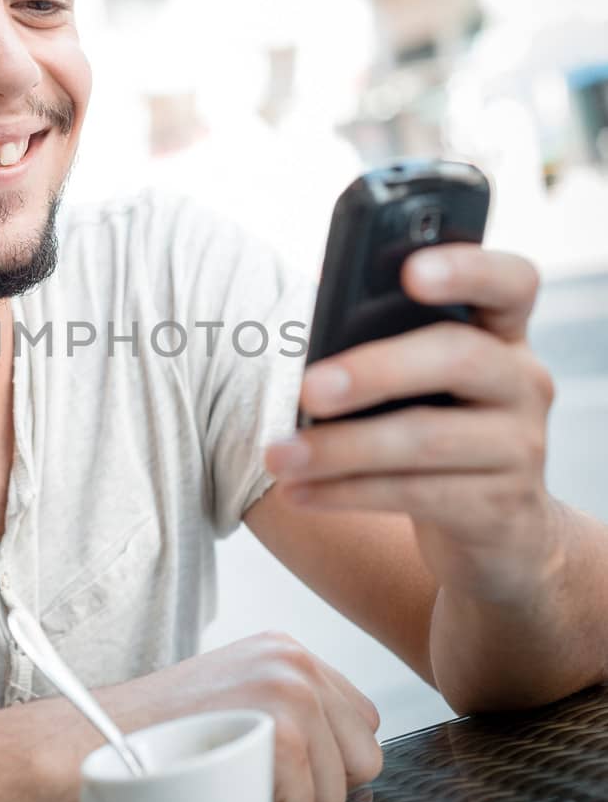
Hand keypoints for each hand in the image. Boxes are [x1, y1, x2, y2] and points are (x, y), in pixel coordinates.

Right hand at [104, 631, 382, 801]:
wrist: (88, 740)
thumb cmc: (151, 736)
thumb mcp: (229, 696)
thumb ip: (285, 711)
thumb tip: (341, 764)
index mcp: (287, 650)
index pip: (360, 722)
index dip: (325, 762)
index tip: (277, 771)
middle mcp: (296, 661)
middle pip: (363, 757)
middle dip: (319, 788)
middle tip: (254, 783)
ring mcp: (293, 692)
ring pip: (338, 791)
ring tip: (231, 784)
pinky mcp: (284, 732)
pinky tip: (223, 794)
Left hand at [264, 245, 560, 605]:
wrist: (497, 531)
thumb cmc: (436, 428)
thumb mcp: (423, 380)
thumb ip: (385, 335)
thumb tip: (319, 292)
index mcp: (502, 332)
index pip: (510, 282)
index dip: (468, 269)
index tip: (411, 272)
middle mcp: (522, 382)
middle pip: (458, 358)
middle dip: (375, 371)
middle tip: (307, 389)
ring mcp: (520, 448)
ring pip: (426, 439)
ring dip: (340, 449)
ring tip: (278, 455)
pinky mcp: (499, 508)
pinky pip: (415, 495)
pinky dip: (345, 493)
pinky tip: (299, 492)